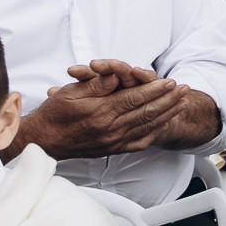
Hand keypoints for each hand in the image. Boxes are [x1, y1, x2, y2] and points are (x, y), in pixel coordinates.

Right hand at [16, 60, 192, 157]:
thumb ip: (97, 84)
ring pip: (147, 127)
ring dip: (167, 114)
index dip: (156, 89)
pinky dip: (154, 132)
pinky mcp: (111, 150)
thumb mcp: (71, 92)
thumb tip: (117, 76)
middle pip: (147, 112)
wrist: (41, 142)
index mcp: (101, 113)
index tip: (171, 82)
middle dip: (169, 100)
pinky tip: (164, 123)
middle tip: (184, 89)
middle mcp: (110, 129)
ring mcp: (112, 142)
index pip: (136, 98)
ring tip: (182, 103)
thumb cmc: (53, 115)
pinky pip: (139, 142)